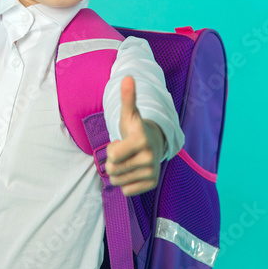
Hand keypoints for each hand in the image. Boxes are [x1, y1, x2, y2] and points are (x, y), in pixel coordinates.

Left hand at [104, 75, 165, 196]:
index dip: (112, 149)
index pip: (113, 156)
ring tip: (129, 161)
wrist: (154, 143)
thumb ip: (127, 97)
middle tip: (125, 153)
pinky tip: (134, 171)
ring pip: (118, 182)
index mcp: (142, 140)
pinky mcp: (152, 184)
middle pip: (113, 171)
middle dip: (114, 162)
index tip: (122, 142)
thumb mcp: (129, 114)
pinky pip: (127, 191)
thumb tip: (127, 77)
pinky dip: (127, 183)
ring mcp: (152, 173)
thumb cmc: (135, 129)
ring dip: (119, 172)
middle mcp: (150, 158)